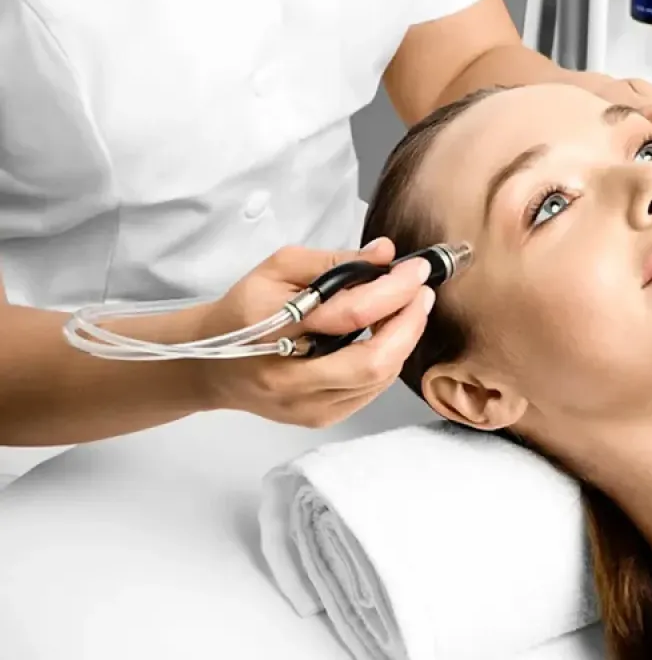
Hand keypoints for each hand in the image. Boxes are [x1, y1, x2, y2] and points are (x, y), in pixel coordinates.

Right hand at [192, 238, 433, 427]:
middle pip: (374, 361)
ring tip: (406, 311)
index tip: (416, 270)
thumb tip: (385, 254)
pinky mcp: (318, 418)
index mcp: (274, 329)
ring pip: (378, 379)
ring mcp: (306, 404)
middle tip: (422, 295)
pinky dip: (388, 362)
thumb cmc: (244, 310)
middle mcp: (291, 376)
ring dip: (403, 341)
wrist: (209, 364)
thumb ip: (334, 261)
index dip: (394, 290)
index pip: (351, 313)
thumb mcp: (278, 269)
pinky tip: (387, 339)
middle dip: (410, 324)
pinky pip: (370, 392)